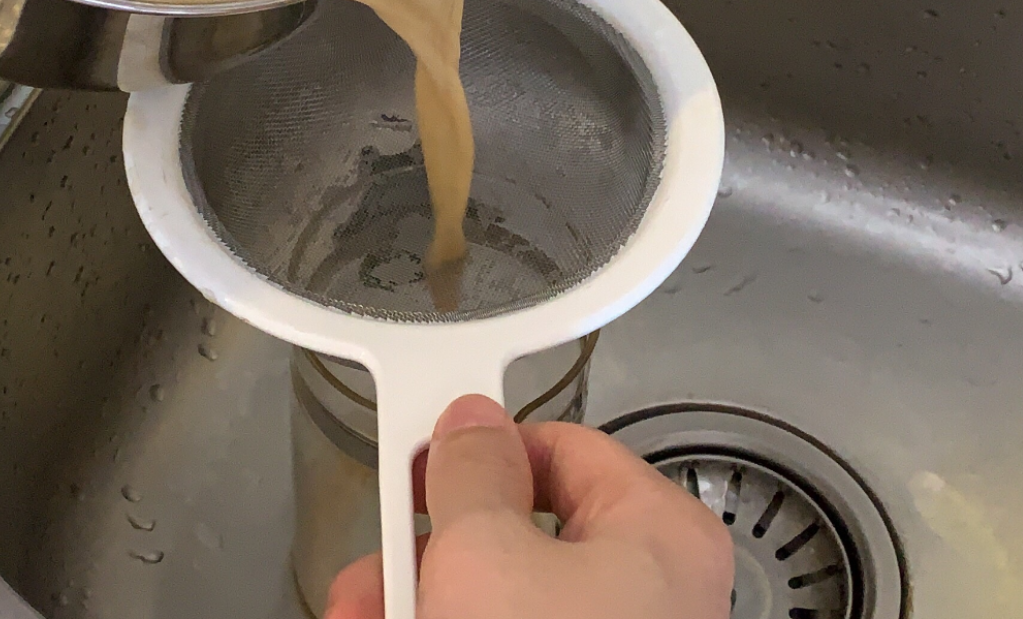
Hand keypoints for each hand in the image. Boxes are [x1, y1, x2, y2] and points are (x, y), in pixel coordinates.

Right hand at [325, 395, 733, 618]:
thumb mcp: (483, 551)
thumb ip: (470, 473)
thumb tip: (470, 424)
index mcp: (658, 533)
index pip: (562, 449)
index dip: (479, 453)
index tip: (418, 465)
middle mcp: (648, 596)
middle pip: (518, 538)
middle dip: (426, 554)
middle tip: (375, 573)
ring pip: (499, 602)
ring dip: (420, 605)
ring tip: (364, 617)